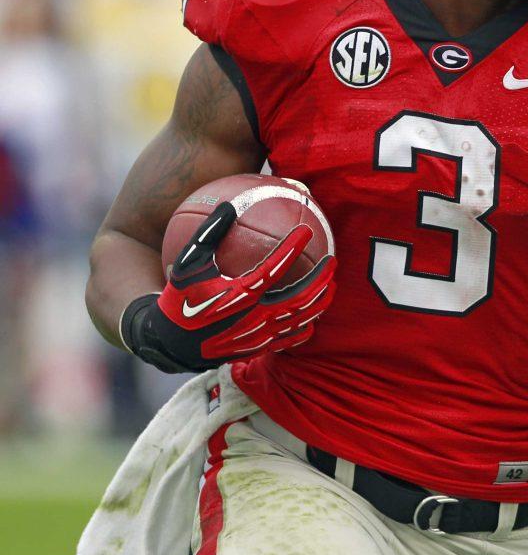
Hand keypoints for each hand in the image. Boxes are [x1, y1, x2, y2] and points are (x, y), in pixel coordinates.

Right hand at [120, 202, 336, 372]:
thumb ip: (208, 234)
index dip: (292, 247)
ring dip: (319, 301)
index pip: (274, 268)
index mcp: (237, 294)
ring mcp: (258, 336)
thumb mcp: (187, 263)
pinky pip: (289, 339)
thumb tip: (229, 205)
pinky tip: (313, 316)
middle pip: (299, 297)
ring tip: (332, 285)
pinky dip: (305, 327)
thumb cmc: (179, 297)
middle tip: (332, 260)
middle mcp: (252, 317)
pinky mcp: (257, 349)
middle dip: (320, 278)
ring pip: (300, 319)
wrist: (168, 342)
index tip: (306, 229)